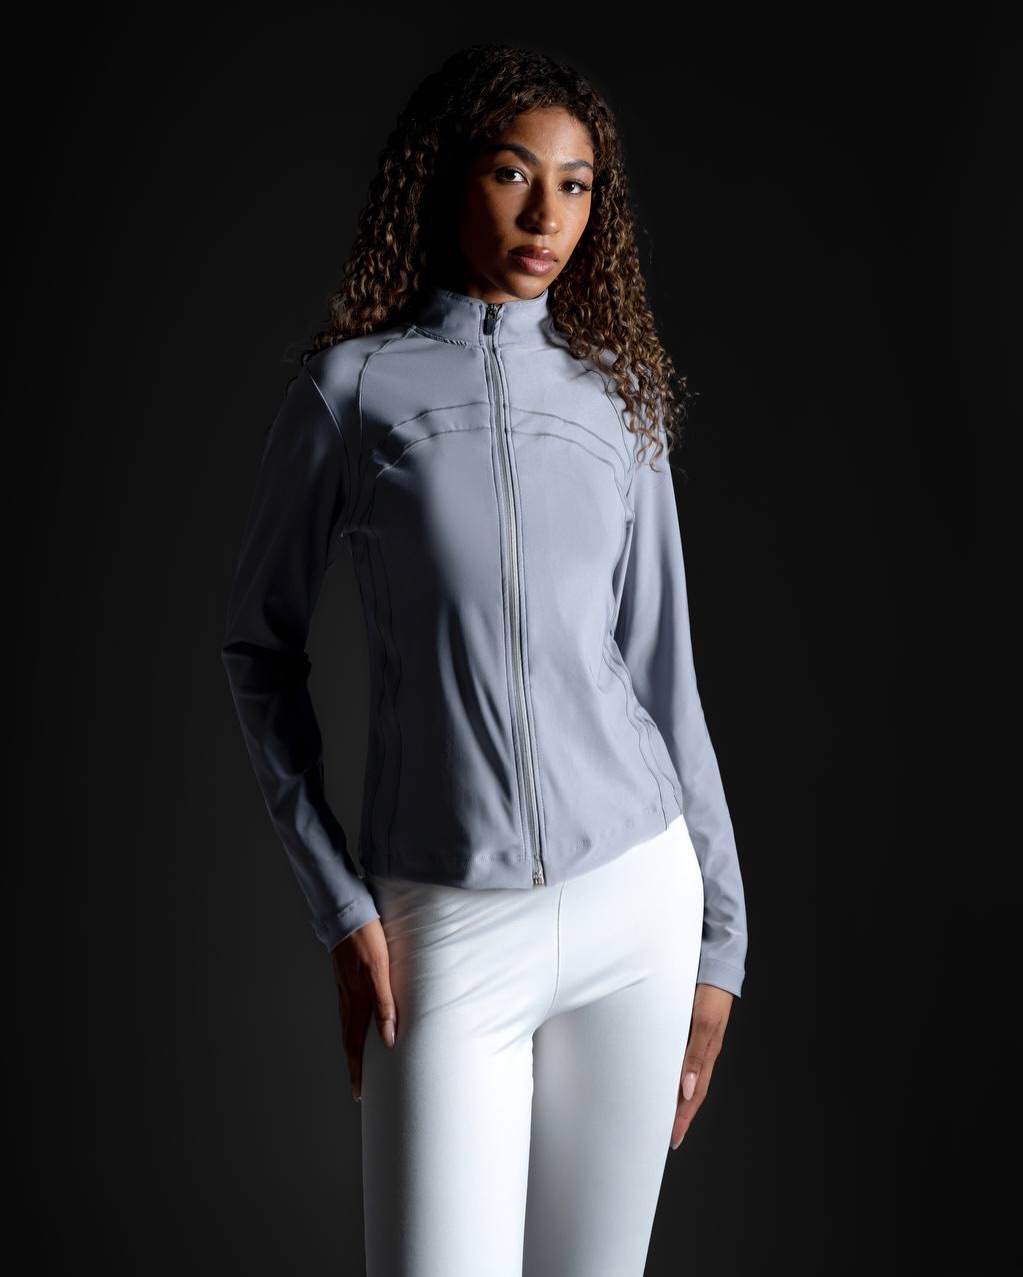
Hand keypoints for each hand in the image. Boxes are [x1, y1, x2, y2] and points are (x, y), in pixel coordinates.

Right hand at [330, 917, 397, 1102]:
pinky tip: (361, 1022)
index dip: (357, 1070)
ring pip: (349, 1025)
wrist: (346, 913)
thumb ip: (384, 1002)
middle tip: (359, 1088)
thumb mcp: (379, 969)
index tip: (358, 1094)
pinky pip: (350, 1010)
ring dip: (354, 1047)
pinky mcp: (348, 977)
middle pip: (349, 1040)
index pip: (355, 1045)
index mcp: (355, 1000)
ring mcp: (345, 988)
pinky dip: (354, 1026)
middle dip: (354, 1066)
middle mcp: (348, 998)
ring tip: (361, 1062)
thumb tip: (389, 1038)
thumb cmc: (366, 939)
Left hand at [671, 982, 733, 1148]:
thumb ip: (695, 1054)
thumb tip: (686, 1089)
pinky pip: (679, 1059)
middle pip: (690, 1092)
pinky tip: (664, 1079)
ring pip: (685, 1078)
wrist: (714, 965)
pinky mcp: (689, 1029)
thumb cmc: (710, 993)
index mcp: (707, 1054)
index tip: (673, 1139)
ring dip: (675, 1098)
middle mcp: (702, 1052)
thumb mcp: (702, 1023)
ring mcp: (696, 1041)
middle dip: (679, 1115)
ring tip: (663, 1116)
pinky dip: (671, 1075)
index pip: (694, 1095)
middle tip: (667, 1136)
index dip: (683, 1118)